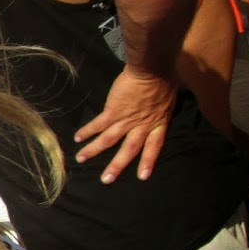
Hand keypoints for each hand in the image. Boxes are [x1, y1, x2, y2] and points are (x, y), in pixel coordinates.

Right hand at [74, 67, 177, 182]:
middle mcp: (141, 126)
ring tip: (81, 159)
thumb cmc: (164, 78)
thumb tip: (163, 105)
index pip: (154, 147)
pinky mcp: (112, 111)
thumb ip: (163, 107)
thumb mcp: (170, 98)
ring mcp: (126, 120)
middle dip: (117, 165)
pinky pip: (98, 124)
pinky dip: (87, 131)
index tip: (142, 176)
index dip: (148, 161)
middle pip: (129, 150)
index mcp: (158, 123)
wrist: (151, 69)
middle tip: (106, 179)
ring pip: (109, 140)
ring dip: (94, 150)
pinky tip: (78, 138)